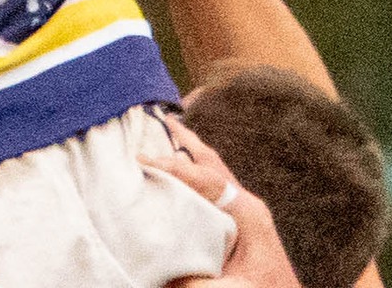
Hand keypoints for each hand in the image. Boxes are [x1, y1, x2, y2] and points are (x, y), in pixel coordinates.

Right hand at [141, 117, 299, 287]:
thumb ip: (192, 278)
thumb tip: (159, 262)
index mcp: (248, 212)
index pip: (204, 178)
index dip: (172, 166)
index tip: (142, 158)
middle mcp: (248, 205)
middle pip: (212, 163)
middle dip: (186, 141)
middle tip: (160, 120)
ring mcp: (249, 213)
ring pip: (216, 172)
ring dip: (193, 154)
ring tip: (170, 135)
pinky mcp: (246, 225)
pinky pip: (218, 188)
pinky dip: (198, 174)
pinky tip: (186, 178)